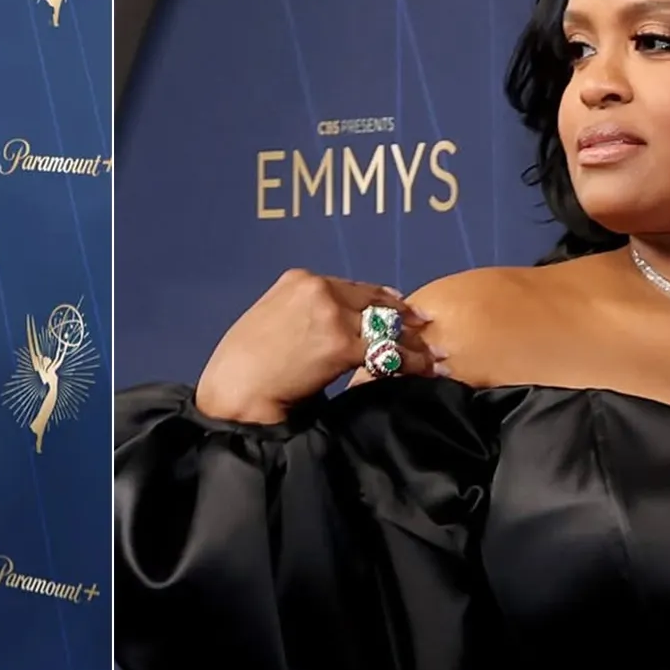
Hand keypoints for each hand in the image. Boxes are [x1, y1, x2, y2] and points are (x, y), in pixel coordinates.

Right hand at [193, 269, 441, 424]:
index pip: (352, 287)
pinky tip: (424, 367)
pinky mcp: (341, 344)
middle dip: (403, 316)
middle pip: (373, 301)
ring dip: (412, 340)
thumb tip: (326, 330)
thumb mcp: (269, 321)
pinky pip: (386, 351)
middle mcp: (317, 289)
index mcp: (298, 280)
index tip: (401, 306)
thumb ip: (300, 315)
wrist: (236, 389)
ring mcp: (331, 314)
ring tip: (434, 350)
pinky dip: (410, 360)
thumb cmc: (243, 367)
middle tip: (427, 326)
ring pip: (385, 324)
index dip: (381, 298)